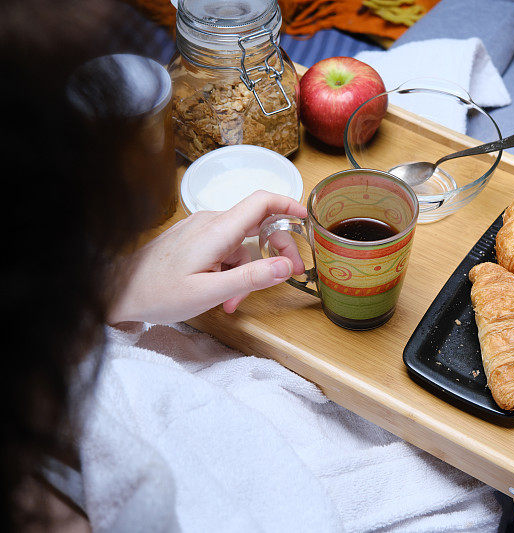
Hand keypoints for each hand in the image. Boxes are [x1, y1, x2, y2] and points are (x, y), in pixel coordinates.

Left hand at [109, 191, 306, 324]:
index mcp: (217, 230)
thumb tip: (285, 266)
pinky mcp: (194, 240)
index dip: (289, 205)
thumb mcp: (208, 292)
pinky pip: (224, 250)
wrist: (117, 292)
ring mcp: (201, 230)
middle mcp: (210, 223)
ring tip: (236, 302)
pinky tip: (222, 296)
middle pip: (257, 225)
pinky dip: (231, 271)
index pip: (261, 202)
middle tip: (290, 275)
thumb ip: (250, 278)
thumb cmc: (157, 293)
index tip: (308, 219)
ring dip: (248, 271)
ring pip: (241, 245)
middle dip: (276, 250)